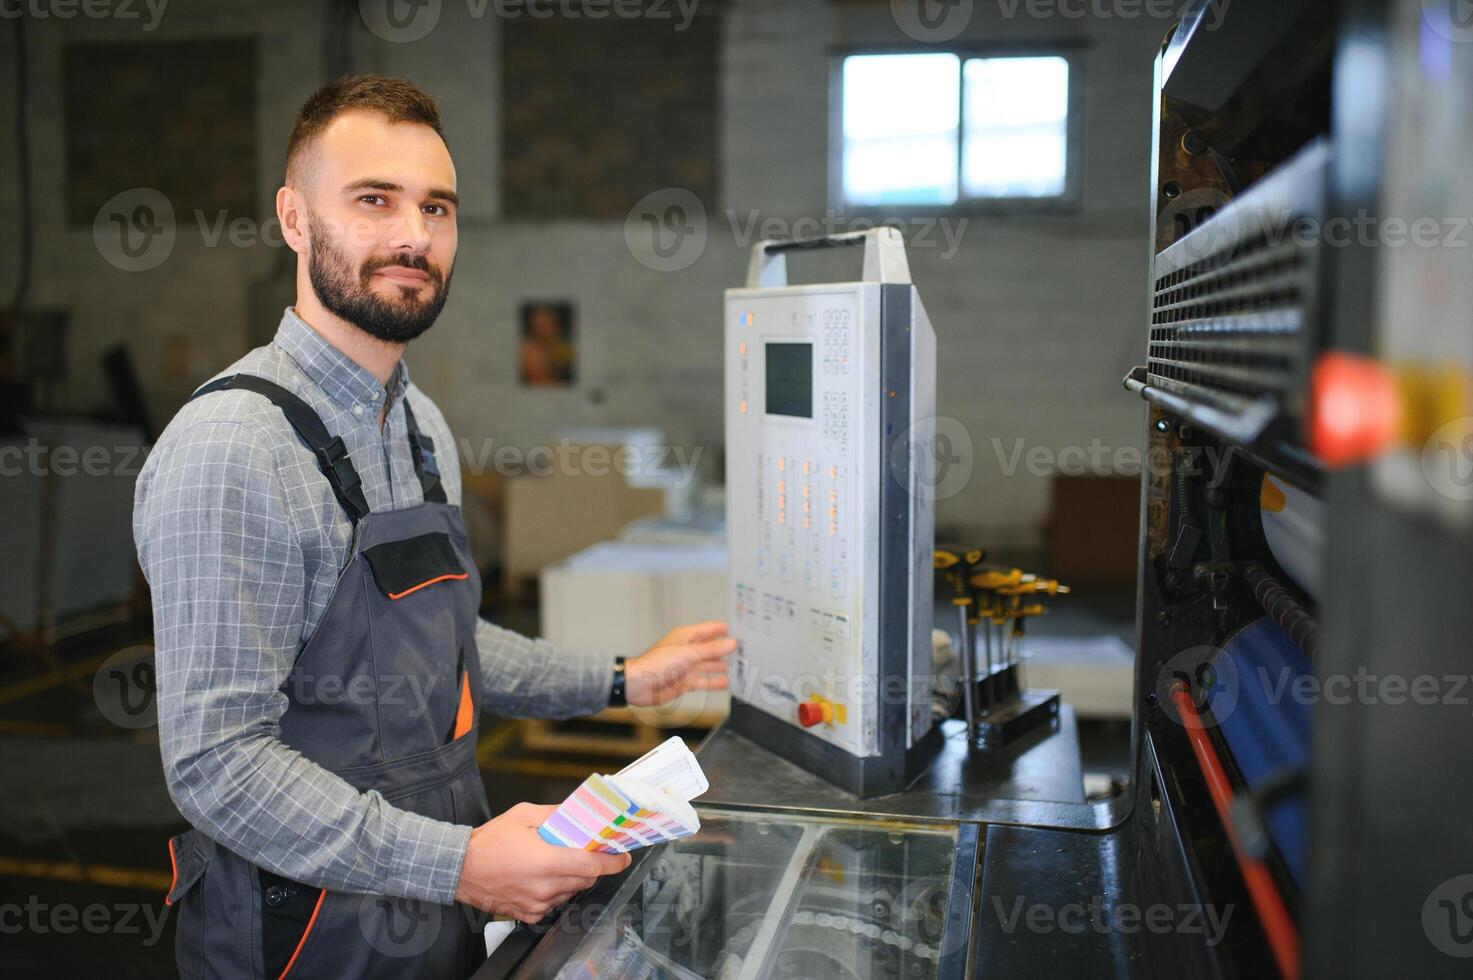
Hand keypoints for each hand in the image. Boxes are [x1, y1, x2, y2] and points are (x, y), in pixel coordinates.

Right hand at [453, 803, 630, 921]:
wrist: (459, 868)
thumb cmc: (488, 842)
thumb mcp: (523, 815)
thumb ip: (555, 814)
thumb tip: (576, 813)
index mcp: (547, 861)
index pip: (593, 867)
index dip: (613, 863)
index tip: (623, 857)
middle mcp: (545, 886)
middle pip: (585, 880)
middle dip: (590, 866)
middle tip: (584, 851)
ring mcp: (536, 903)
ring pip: (570, 892)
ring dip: (571, 878)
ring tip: (554, 861)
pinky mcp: (527, 913)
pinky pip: (553, 903)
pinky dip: (554, 891)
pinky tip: (541, 877)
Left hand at [625, 620, 734, 707]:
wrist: (639, 685)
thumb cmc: (655, 664)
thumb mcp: (689, 653)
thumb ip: (712, 650)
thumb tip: (731, 643)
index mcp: (687, 636)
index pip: (711, 629)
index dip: (726, 630)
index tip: (742, 631)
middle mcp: (688, 650)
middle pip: (712, 648)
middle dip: (727, 649)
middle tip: (745, 650)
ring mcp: (687, 666)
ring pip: (710, 665)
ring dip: (723, 665)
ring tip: (740, 666)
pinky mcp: (685, 681)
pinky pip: (704, 681)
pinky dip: (715, 682)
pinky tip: (726, 682)